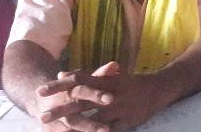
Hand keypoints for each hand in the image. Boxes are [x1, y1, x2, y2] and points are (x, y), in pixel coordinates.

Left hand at [41, 62, 167, 131]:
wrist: (159, 89)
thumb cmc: (130, 83)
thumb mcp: (110, 77)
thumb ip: (86, 76)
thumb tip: (63, 74)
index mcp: (106, 81)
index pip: (79, 81)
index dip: (60, 86)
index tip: (41, 90)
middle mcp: (111, 94)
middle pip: (82, 102)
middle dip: (62, 110)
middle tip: (43, 116)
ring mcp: (119, 109)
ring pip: (94, 120)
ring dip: (76, 126)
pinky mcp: (127, 122)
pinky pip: (109, 131)